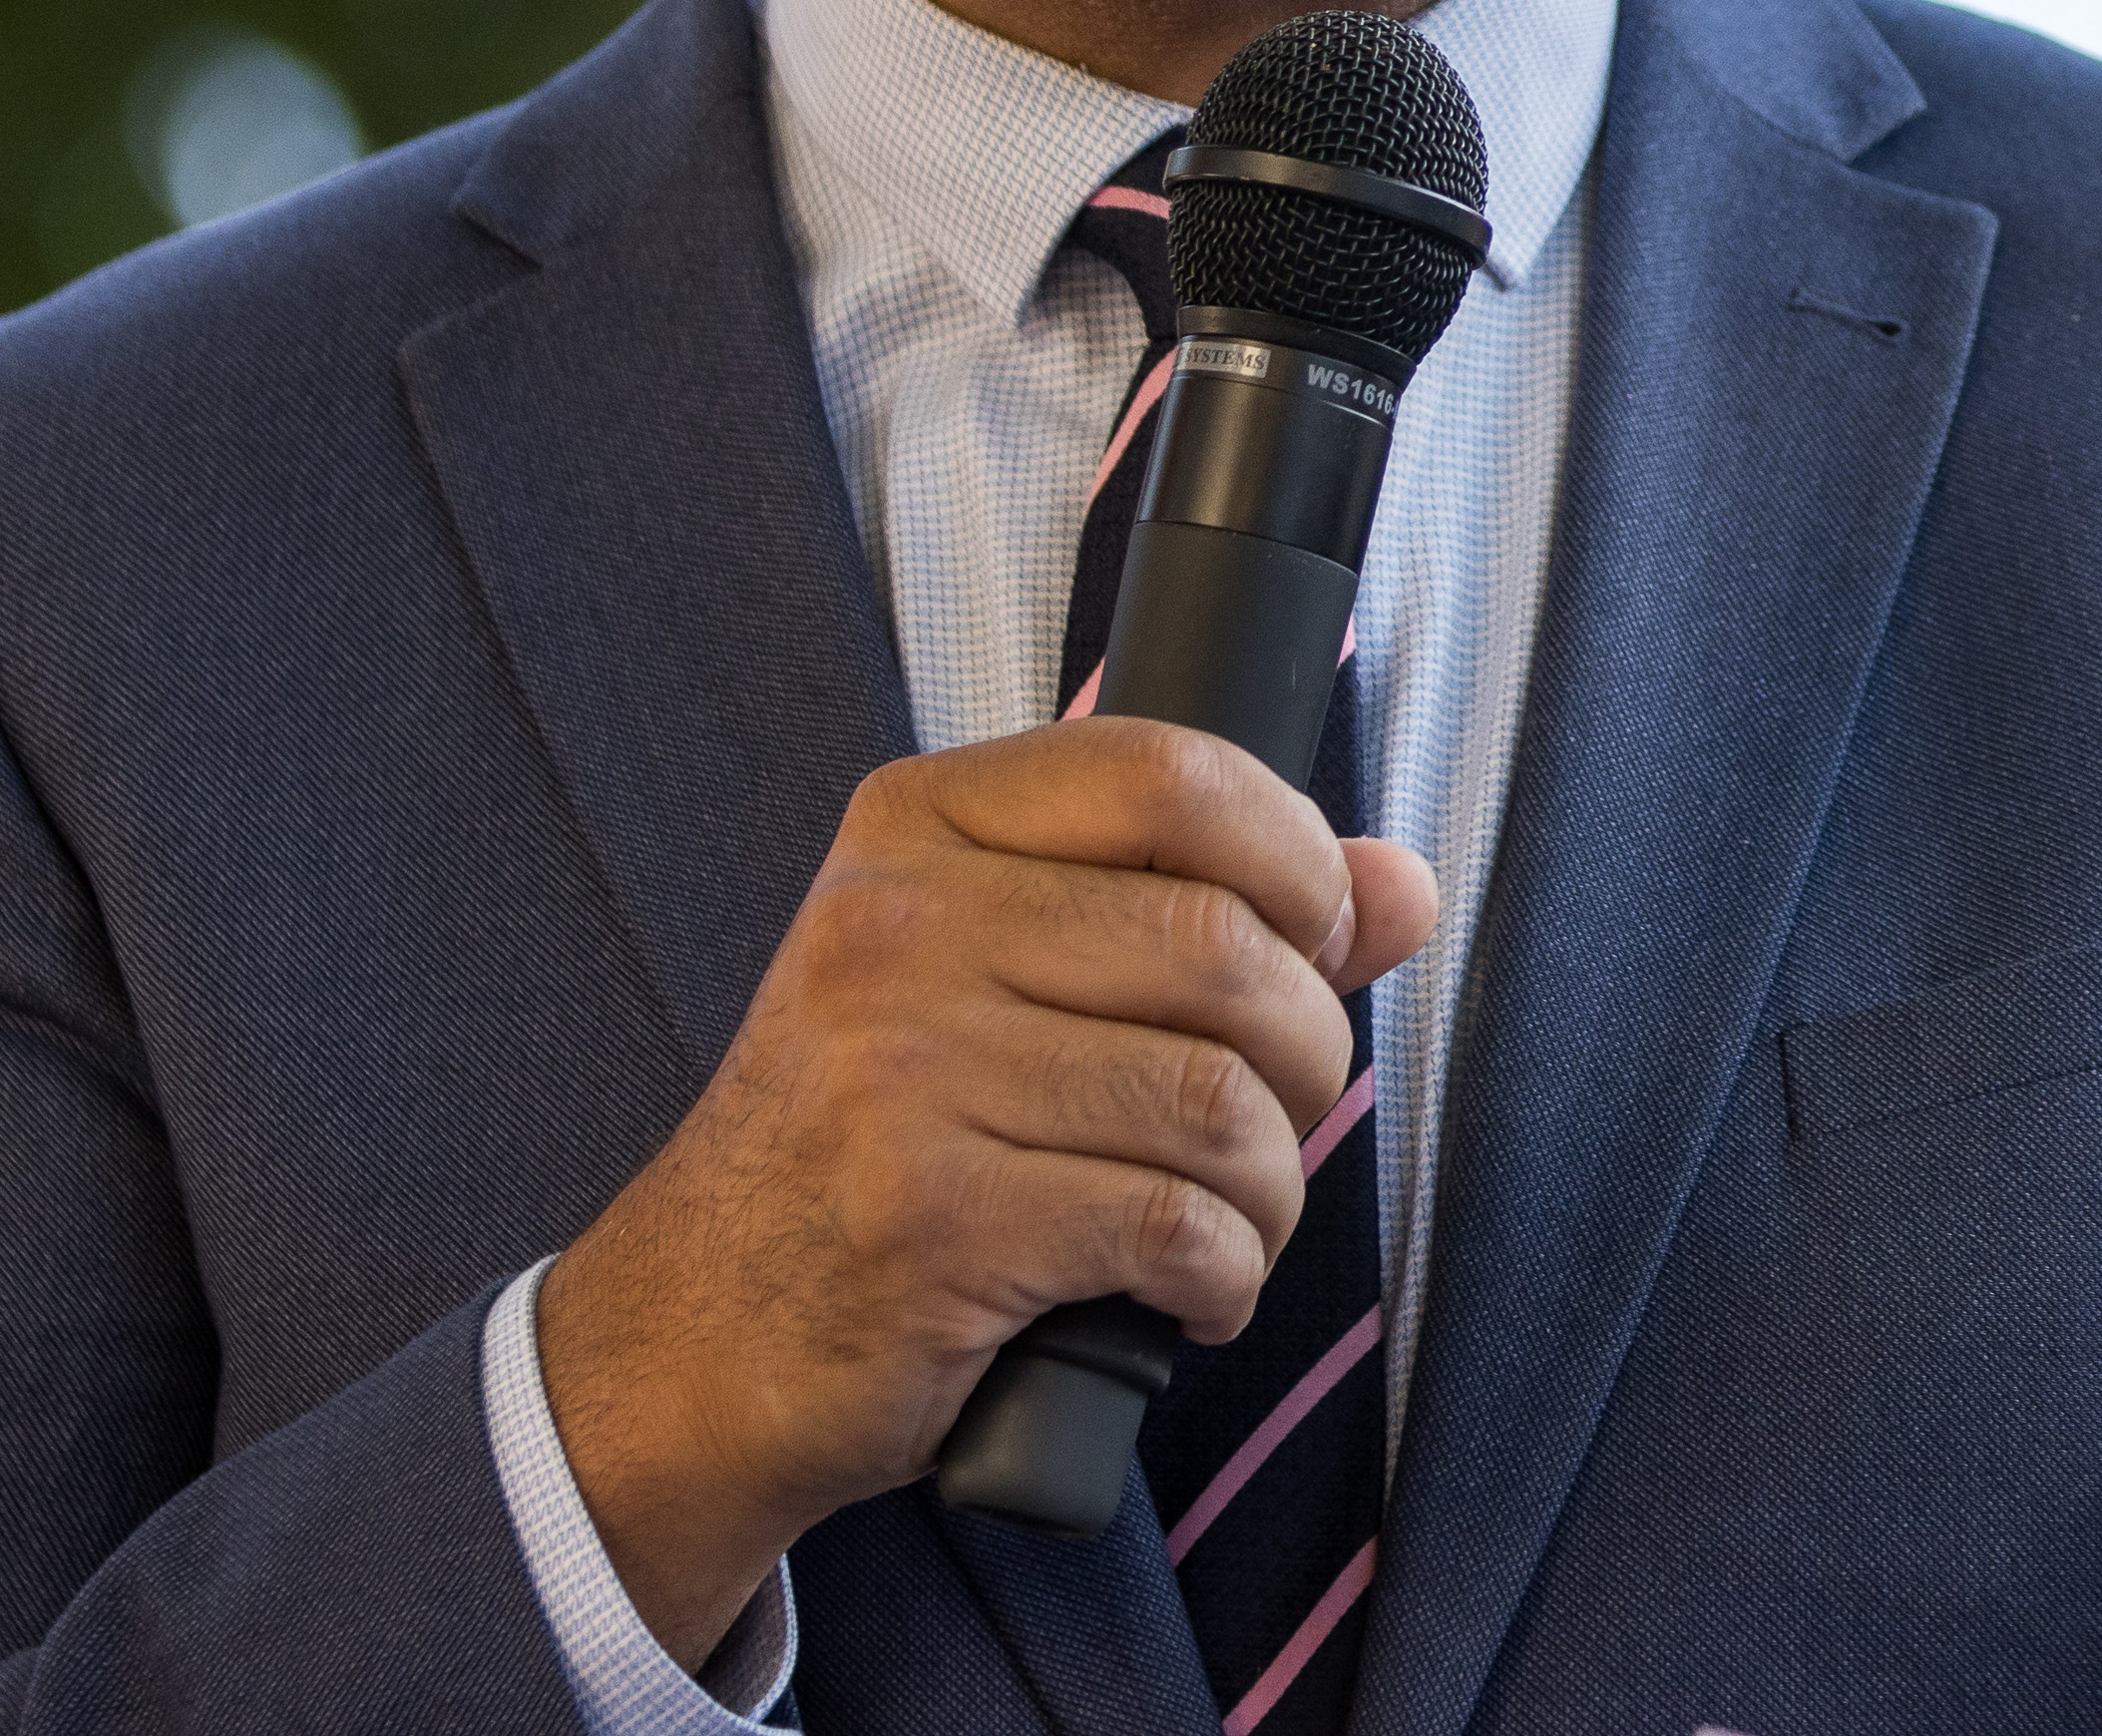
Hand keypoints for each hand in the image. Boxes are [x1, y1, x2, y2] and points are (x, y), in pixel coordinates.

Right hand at [535, 721, 1438, 1663]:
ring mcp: (900, 1074)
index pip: (1171, 772)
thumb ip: (1209, 909)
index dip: (1297, 856)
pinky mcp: (929, 1221)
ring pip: (1218, 1101)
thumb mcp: (1004, 977)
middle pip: (1226, 950)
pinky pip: (1174, 1225)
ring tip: (1229, 1218)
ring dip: (1271, 1186)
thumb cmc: (880, 1136)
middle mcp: (894, 928)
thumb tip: (1403, 886)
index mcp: (916, 825)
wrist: (698, 1329)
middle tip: (1270, 1119)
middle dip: (1304, 1058)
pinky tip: (1189, 1290)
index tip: (1317, 939)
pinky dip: (1222, 1274)